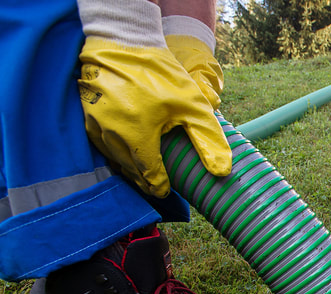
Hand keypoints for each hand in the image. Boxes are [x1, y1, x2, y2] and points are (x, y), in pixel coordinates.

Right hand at [77, 29, 230, 196]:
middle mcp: (111, 134)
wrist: (124, 41)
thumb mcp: (193, 106)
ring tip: (144, 172)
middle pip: (130, 171)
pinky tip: (127, 152)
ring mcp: (94, 125)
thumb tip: (222, 172)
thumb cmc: (160, 73)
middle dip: (145, 180)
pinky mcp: (85, 116)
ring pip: (114, 159)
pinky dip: (115, 152)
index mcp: (137, 135)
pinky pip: (101, 144)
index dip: (160, 187)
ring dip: (129, 168)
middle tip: (157, 186)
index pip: (149, 176)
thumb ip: (208, 140)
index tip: (167, 191)